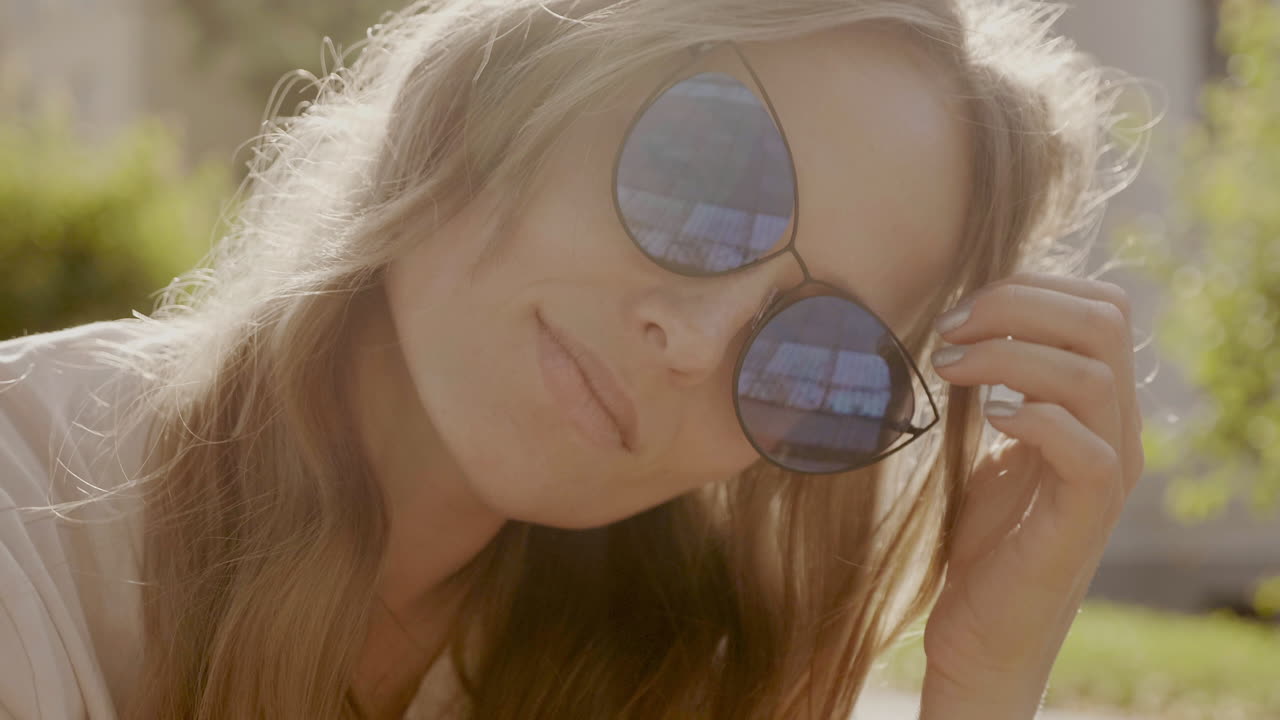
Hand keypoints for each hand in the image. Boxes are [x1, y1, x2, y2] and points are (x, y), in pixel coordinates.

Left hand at [917, 272, 1144, 719]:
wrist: (986, 631)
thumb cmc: (987, 536)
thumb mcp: (995, 442)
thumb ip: (1003, 383)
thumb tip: (966, 317)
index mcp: (1099, 404)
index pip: (1100, 306)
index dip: (1030, 288)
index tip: (958, 312)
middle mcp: (1118, 429)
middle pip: (1104, 321)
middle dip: (1017, 306)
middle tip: (949, 329)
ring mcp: (1109, 472)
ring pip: (1094, 373)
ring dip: (1010, 354)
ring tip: (951, 369)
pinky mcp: (1085, 517)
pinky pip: (1084, 447)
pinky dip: (1033, 417)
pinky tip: (986, 418)